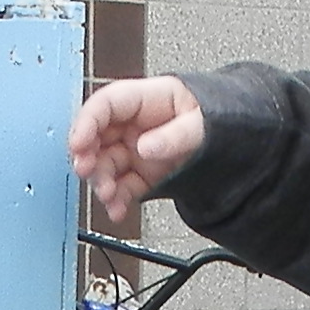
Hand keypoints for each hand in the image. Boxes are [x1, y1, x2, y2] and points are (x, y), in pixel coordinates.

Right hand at [72, 76, 207, 223]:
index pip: (106, 104)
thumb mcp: (199, 124)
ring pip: (105, 164)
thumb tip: (144, 147)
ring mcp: (134, 149)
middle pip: (97, 136)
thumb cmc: (212, 119)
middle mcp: (133, 124)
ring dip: (101, 181)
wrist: (230, 140)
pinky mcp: (140, 173)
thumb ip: (173, 136)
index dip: (86, 122)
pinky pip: (121, 186)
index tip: (78, 144)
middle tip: (86, 170)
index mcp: (144, 100)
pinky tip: (117, 209)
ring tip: (108, 194)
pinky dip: (116, 200)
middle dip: (87, 155)